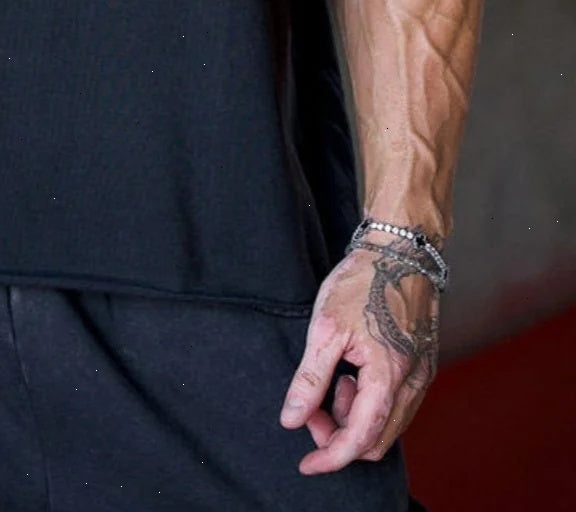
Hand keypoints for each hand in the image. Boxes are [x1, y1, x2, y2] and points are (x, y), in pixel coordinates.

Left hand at [279, 242, 438, 474]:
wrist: (400, 248)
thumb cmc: (361, 281)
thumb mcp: (325, 328)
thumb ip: (310, 379)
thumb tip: (292, 420)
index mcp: (388, 377)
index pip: (360, 438)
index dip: (331, 457)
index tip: (306, 465)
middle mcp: (413, 383)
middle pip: (377, 439)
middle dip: (340, 435)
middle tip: (312, 408)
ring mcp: (422, 375)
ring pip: (388, 425)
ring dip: (355, 418)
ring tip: (332, 381)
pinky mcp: (422, 364)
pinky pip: (397, 405)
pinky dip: (370, 403)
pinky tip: (351, 374)